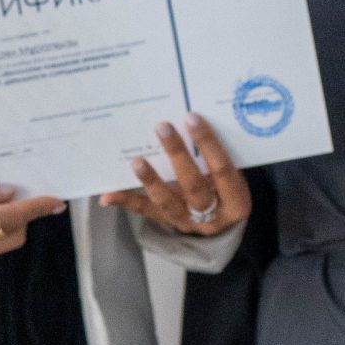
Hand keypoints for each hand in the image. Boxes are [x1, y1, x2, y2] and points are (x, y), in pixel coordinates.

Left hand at [99, 117, 251, 236]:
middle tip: (163, 127)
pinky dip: (126, 202)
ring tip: (137, 162)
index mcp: (236, 201)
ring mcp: (188, 222)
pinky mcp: (168, 223)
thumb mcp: (236, 177)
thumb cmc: (229, 190)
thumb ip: (217, 158)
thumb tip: (190, 121)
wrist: (225, 226)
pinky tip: (107, 196)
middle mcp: (213, 215)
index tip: (192, 118)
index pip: (222, 170)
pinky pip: (146, 212)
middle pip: (194, 186)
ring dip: (150, 181)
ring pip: (167, 202)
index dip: (208, 144)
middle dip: (177, 155)